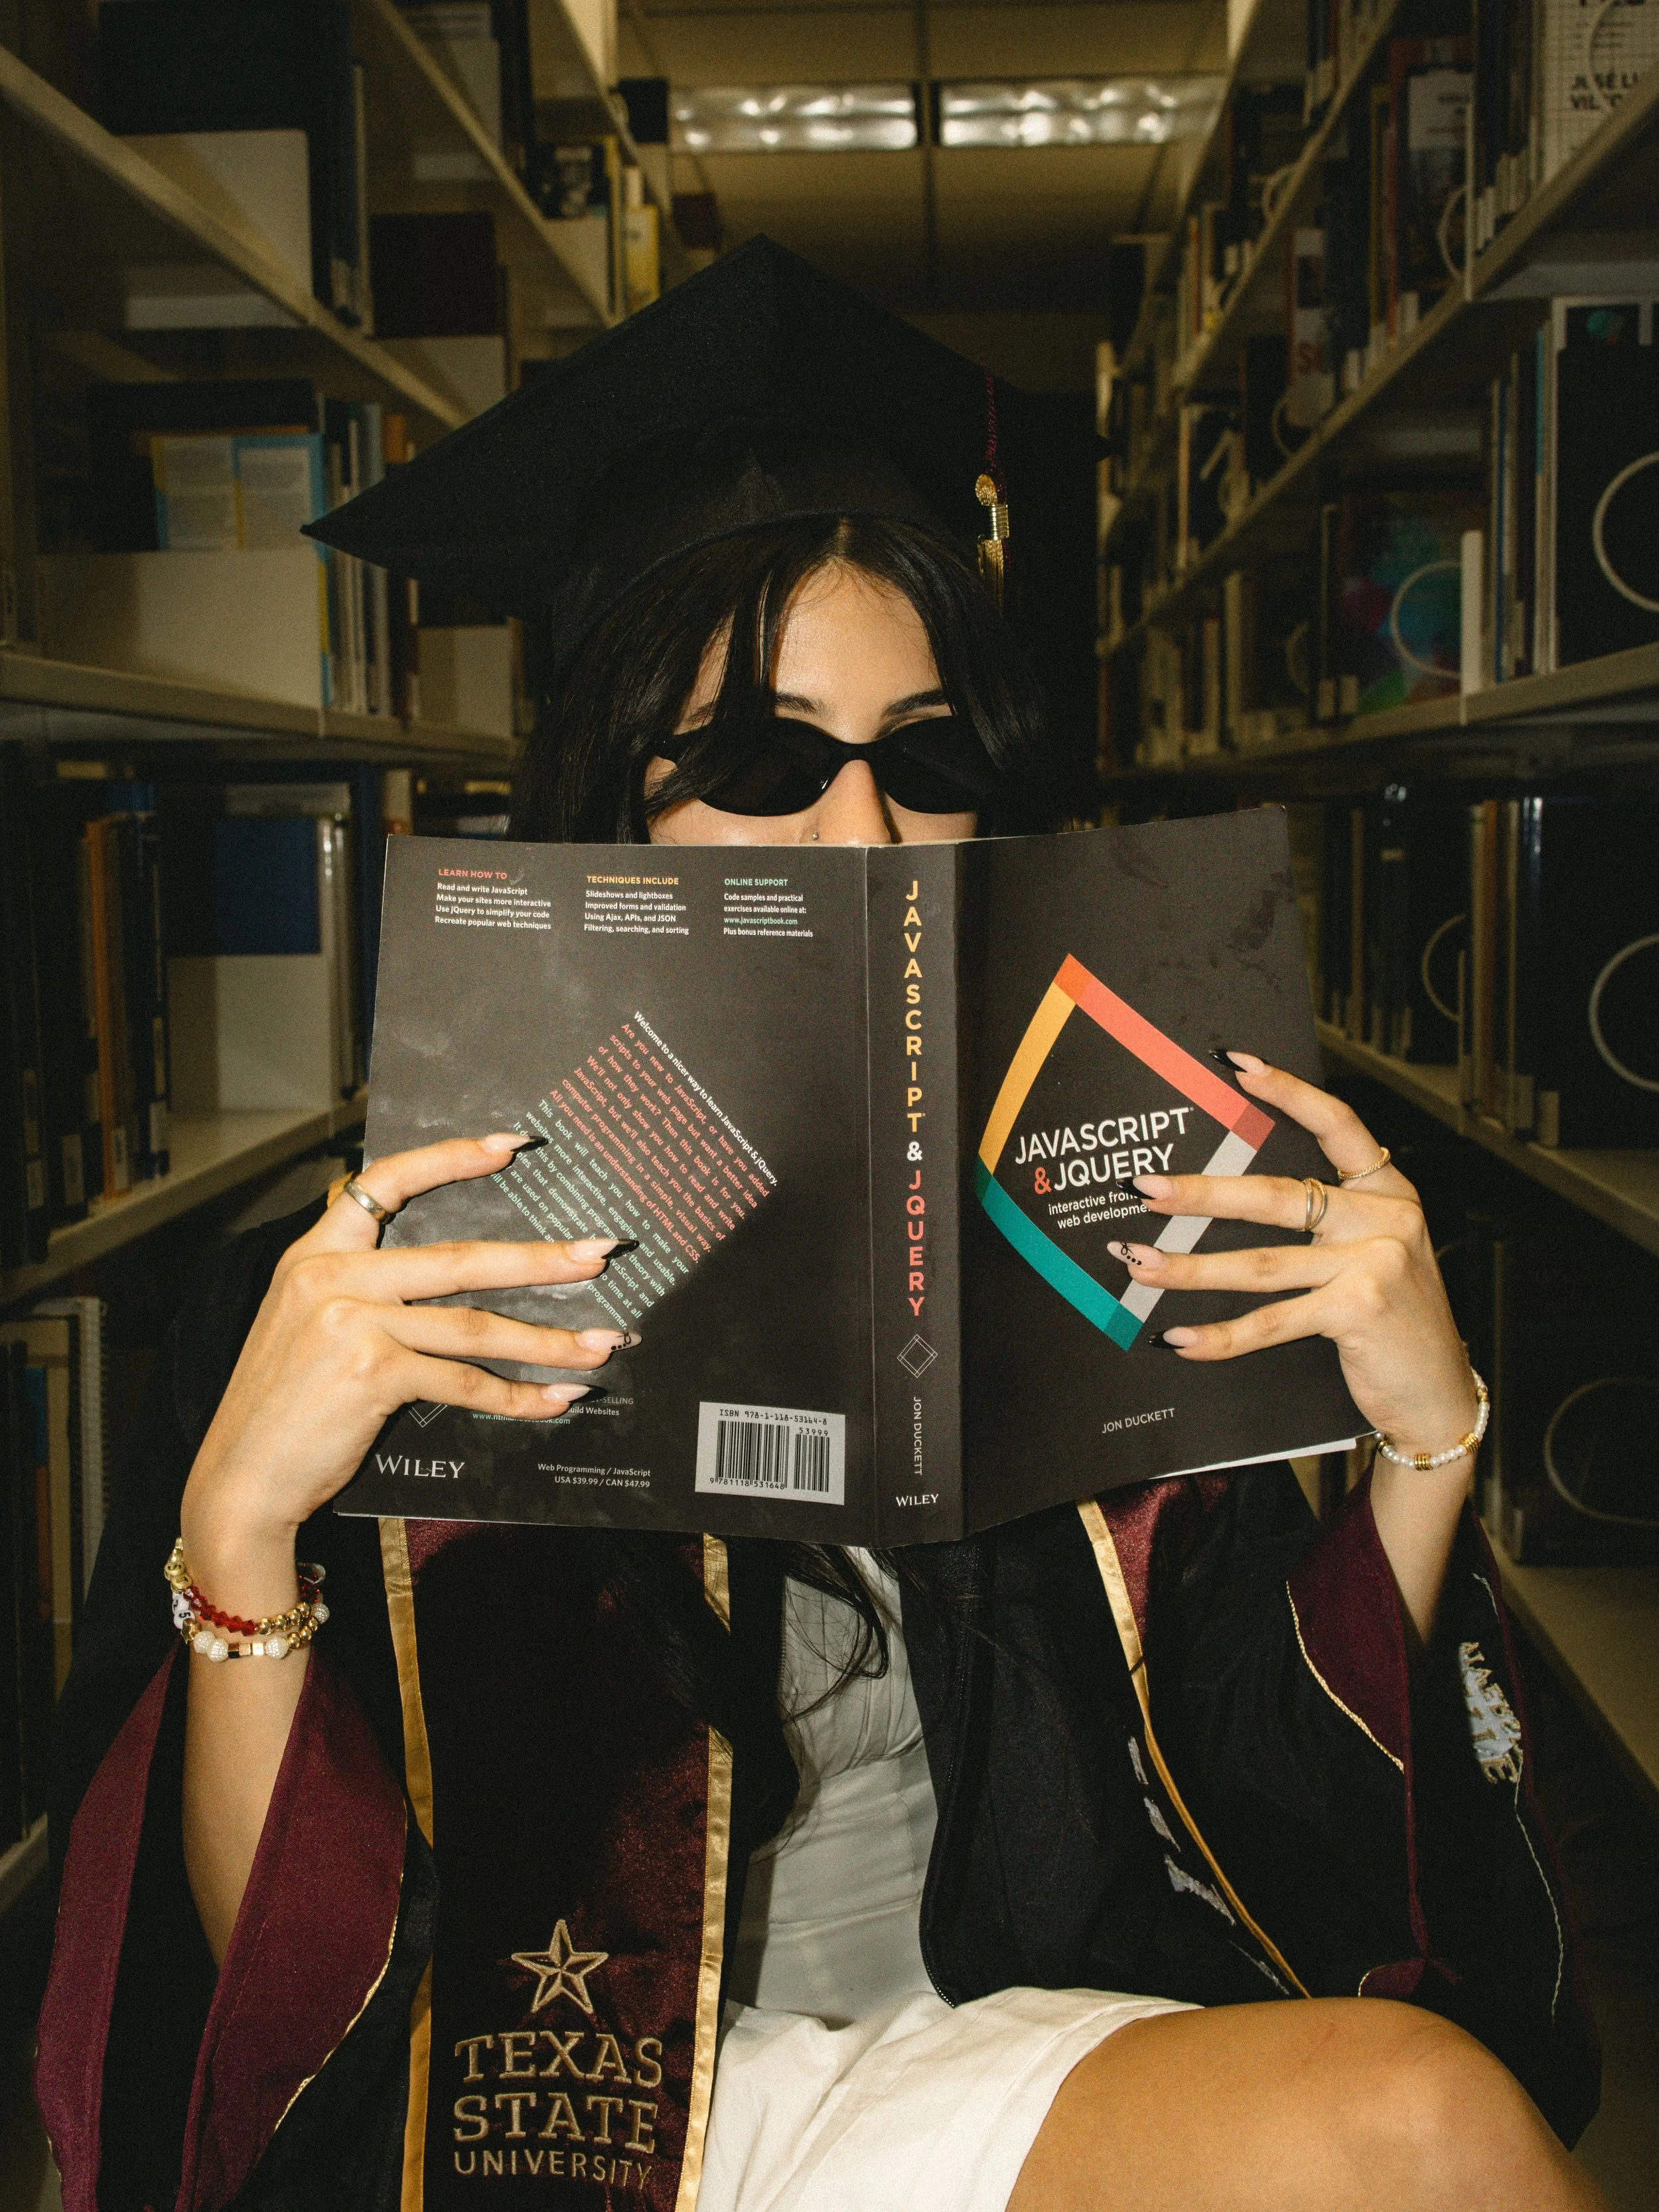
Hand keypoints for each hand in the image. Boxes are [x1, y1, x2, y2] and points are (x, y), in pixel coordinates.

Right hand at [180, 1135, 632, 1609]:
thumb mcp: (308, 1325)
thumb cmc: (285, 1409)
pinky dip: (515, 1395)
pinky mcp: (372, 1373)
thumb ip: (365, 1291)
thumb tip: (458, 1287)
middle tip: (601, 1254)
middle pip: (458, 1259)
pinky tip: (553, 1400)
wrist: (240, 1478)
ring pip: (473, 1325)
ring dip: (546, 1338)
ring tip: (602, 1343)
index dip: (451, 1158)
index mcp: (314, 1253)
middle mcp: (331, 1276)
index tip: (512, 1145)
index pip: (386, 1182)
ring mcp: (352, 1322)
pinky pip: (463, 1381)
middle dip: (540, 1259)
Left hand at [1109, 1055, 1476, 1461]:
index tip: (1235, 1064)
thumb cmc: (1394, 1322)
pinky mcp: (1360, 1309)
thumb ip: (1326, 1224)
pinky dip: (1221, 1335)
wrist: (1439, 1393)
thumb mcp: (1375, 1255)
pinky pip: (1272, 1321)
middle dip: (1200, 1194)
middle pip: (1276, 1197)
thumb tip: (1228, 1200)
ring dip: (1191, 1268)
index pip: (1337, 1123)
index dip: (1287, 1092)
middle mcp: (1386, 1217)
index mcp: (1388, 1190)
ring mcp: (1376, 1262)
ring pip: (1261, 1264)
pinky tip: (1178, 1338)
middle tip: (1143, 1188)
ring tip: (1139, 1265)